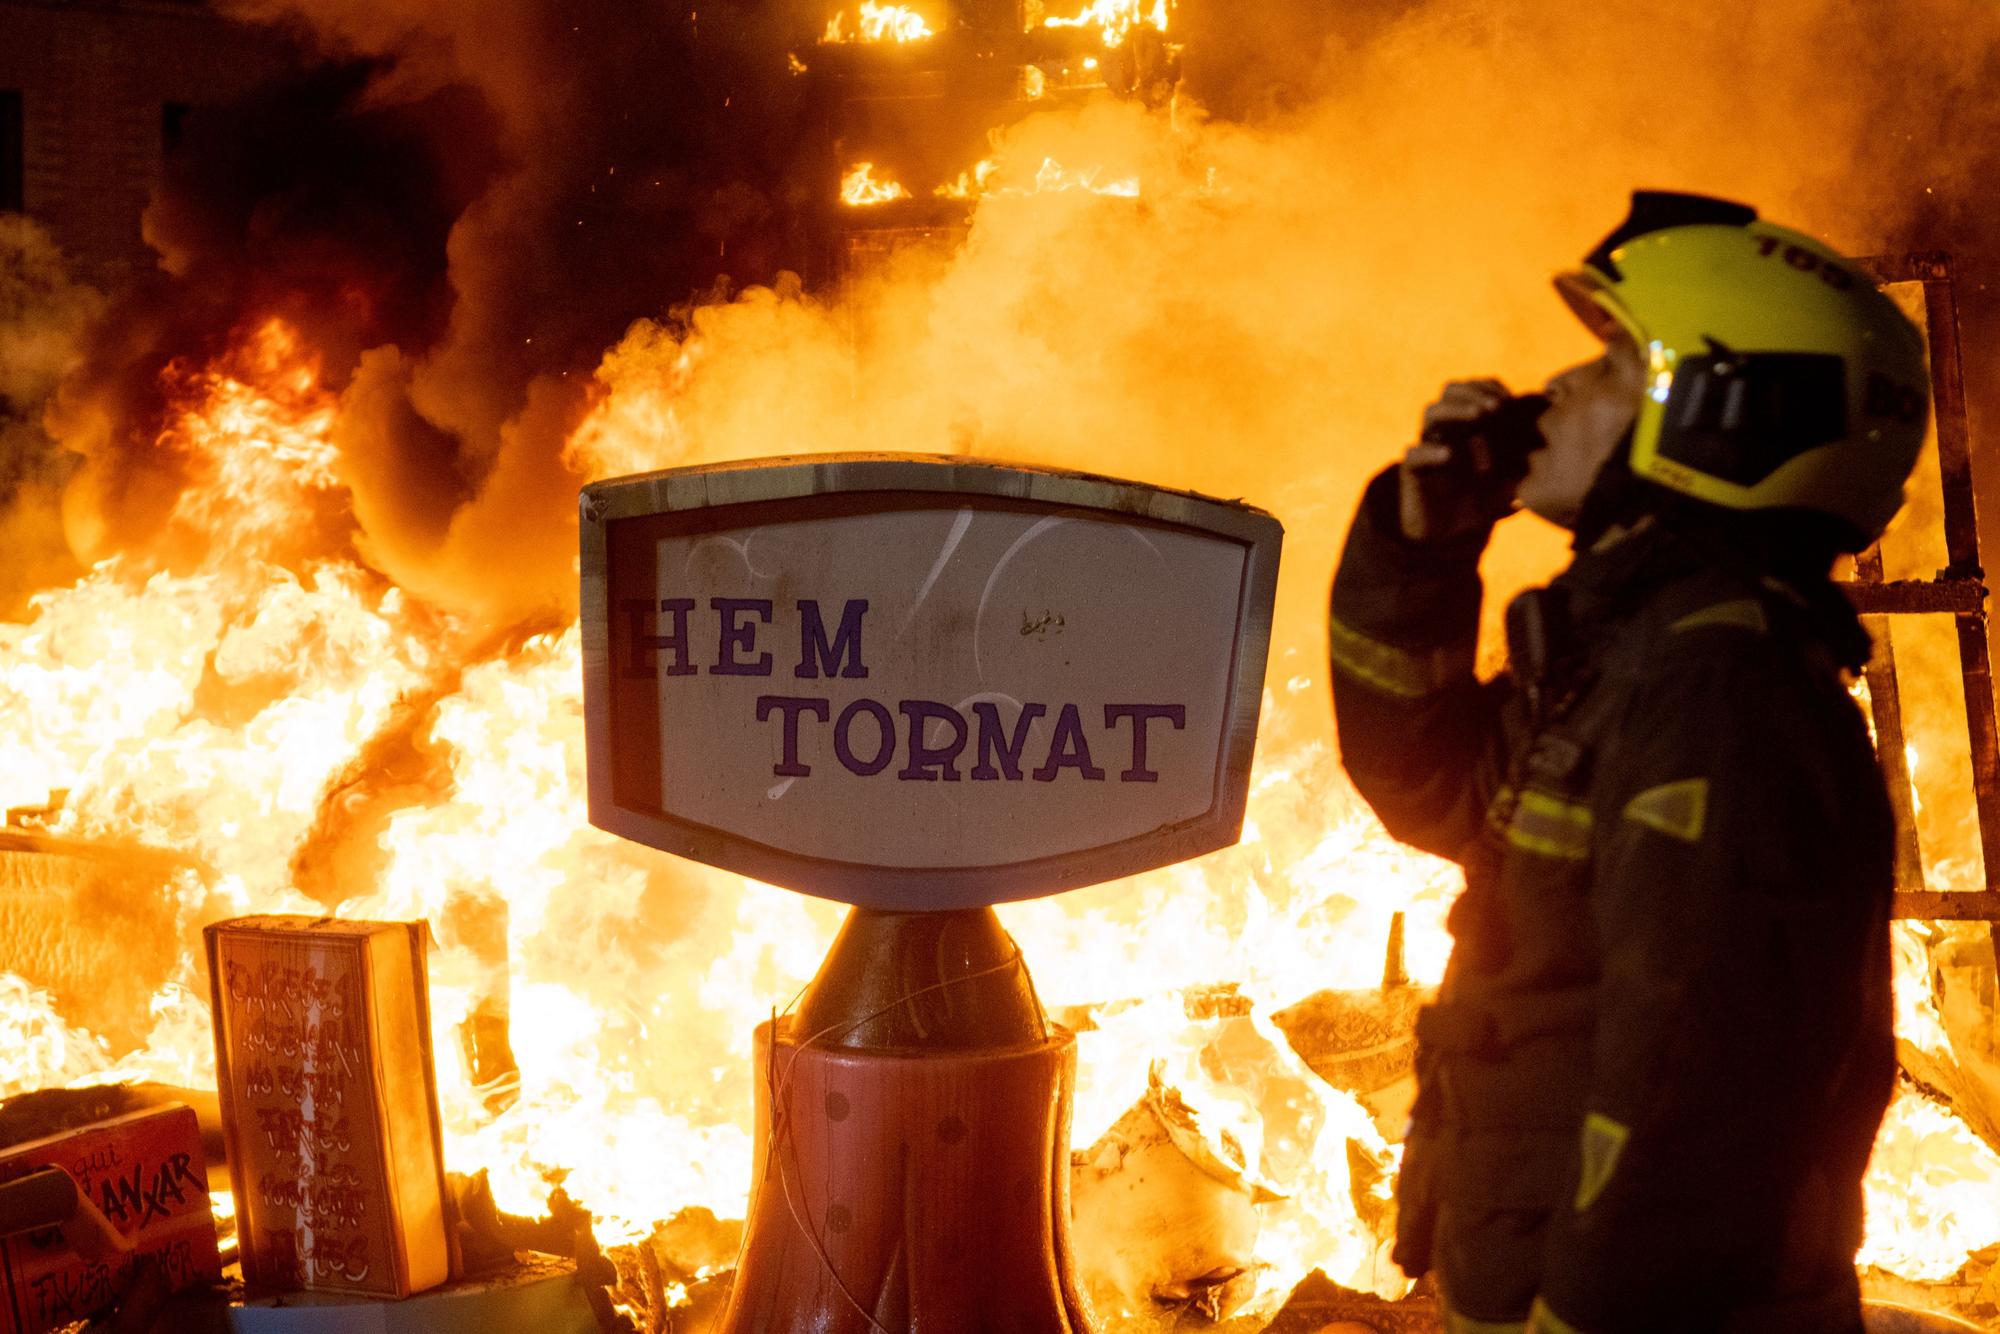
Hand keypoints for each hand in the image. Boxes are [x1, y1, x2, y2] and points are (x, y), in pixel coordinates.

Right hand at [1399, 378, 1514, 541]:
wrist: (1448, 531)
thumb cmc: (1481, 498)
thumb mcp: (1511, 479)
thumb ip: (1526, 463)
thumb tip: (1552, 450)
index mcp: (1467, 422)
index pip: (1475, 388)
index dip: (1491, 388)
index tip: (1512, 401)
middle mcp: (1445, 428)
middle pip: (1451, 390)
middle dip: (1475, 391)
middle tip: (1497, 407)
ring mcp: (1428, 446)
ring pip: (1432, 412)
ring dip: (1458, 410)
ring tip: (1480, 416)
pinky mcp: (1413, 470)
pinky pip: (1415, 454)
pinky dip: (1432, 452)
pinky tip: (1449, 455)